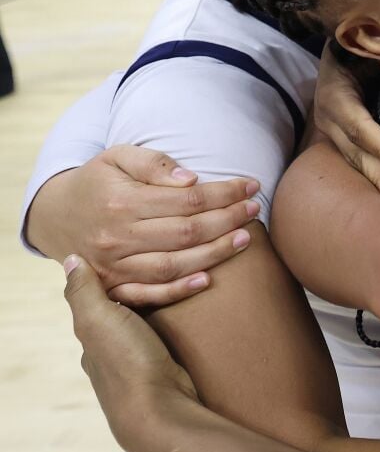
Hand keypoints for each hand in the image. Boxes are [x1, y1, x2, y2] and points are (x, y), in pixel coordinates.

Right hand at [26, 147, 258, 306]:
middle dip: (227, 220)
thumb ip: (154, 164)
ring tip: (245, 239)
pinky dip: (178, 291)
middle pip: (186, 233)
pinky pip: (147, 295)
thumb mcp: (118, 156)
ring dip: (215, 254)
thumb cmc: (97, 181)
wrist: (54, 214)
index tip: (251, 186)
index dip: (224, 194)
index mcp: (122, 203)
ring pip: (173, 266)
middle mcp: (117, 238)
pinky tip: (207, 280)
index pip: (187, 201)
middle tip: (254, 210)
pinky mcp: (110, 287)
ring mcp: (112, 267)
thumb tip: (192, 180)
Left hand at [64, 253, 199, 451]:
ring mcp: (143, 361)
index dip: (123, 274)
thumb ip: (83, 291)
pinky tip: (203, 308)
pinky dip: (188, 319)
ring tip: (198, 277)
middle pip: (132, 307)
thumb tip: (71, 259)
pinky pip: (177, 335)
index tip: (145, 252)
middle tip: (179, 261)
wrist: (160, 410)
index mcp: (94, 337)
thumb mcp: (97, 320)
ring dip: (175, 301)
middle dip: (152, 287)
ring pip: (156, 321)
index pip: (105, 296)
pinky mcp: (170, 368)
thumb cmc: (125, 363)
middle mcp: (114, 350)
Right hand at [315, 43, 379, 200]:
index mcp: (334, 93)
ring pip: (354, 159)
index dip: (379, 145)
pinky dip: (374, 175)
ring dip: (376, 181)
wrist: (341, 43)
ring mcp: (331, 129)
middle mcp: (328, 116)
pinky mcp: (339, 137)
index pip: (358, 125)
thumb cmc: (362, 41)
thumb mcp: (373, 44)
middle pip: (354, 150)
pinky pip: (356, 158)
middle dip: (377, 175)